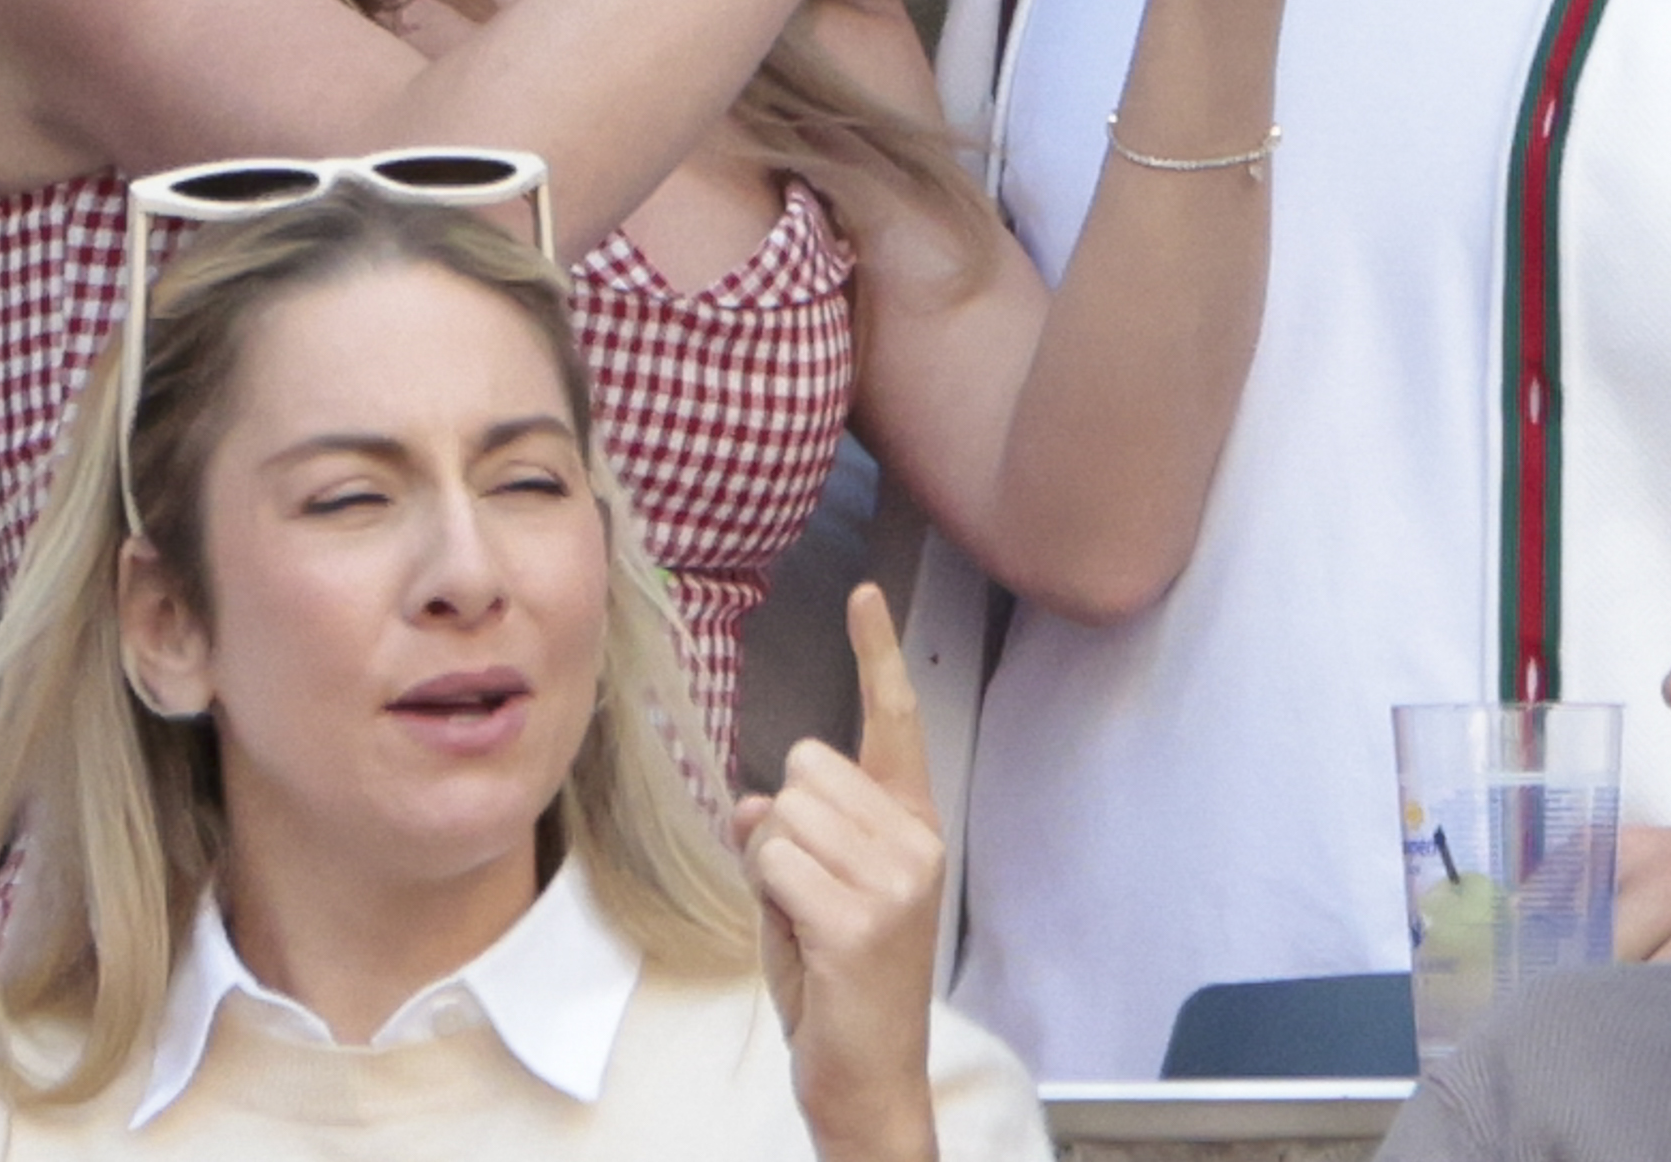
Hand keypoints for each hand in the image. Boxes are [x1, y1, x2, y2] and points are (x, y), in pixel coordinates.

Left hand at [737, 584, 943, 1161]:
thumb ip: (790, 837)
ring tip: (805, 925)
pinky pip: (775, 863)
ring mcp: (895, 879)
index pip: (894, 722)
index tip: (863, 595)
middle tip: (807, 898)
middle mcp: (915, 841)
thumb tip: (755, 804)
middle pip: (807, 768)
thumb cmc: (837, 984)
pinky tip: (804, 941)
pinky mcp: (861, 917)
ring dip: (772, 869)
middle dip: (784, 825)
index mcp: (912, 826)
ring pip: (783, 816)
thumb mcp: (808, 896)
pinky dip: (769, 898)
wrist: (867, 1076)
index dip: (875, 654)